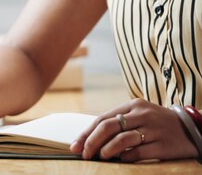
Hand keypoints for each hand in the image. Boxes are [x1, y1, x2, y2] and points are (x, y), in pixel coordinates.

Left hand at [70, 98, 198, 161]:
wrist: (191, 128)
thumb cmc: (157, 123)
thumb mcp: (139, 115)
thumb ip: (118, 123)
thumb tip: (90, 138)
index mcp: (132, 105)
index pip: (103, 118)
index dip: (87, 133)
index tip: (75, 145)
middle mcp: (142, 114)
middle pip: (109, 127)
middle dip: (91, 141)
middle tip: (84, 154)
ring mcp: (153, 129)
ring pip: (122, 139)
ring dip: (106, 150)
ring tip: (100, 157)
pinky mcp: (163, 145)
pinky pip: (138, 152)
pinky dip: (125, 157)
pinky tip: (120, 160)